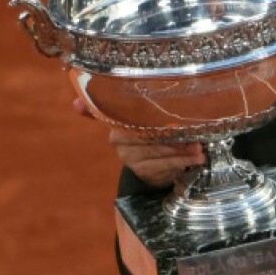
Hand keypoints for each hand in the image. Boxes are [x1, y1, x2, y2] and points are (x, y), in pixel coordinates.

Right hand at [72, 98, 205, 188]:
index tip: (146, 123)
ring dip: (182, 152)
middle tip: (195, 138)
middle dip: (174, 138)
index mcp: (115, 122)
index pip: (126, 118)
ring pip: (158, 152)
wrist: (147, 166)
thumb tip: (76, 104)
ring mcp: (130, 157)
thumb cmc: (146, 133)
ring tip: (200, 149)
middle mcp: (118, 140)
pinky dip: (182, 162)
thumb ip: (116, 105)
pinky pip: (164, 165)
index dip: (136, 121)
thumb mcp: (136, 117)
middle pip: (149, 136)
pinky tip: (196, 159)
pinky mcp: (142, 170)